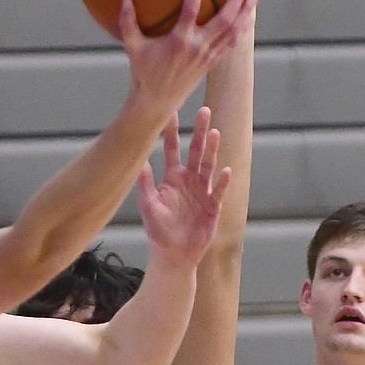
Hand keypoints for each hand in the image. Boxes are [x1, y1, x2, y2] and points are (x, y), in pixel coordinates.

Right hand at [121, 0, 257, 114]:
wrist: (158, 101)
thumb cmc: (144, 72)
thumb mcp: (133, 48)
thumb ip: (128, 23)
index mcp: (179, 41)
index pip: (190, 10)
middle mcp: (198, 47)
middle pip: (224, 20)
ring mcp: (208, 56)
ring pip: (234, 31)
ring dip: (246, 11)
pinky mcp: (212, 62)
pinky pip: (232, 43)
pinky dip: (243, 27)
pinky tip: (249, 13)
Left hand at [138, 108, 230, 266]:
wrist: (174, 254)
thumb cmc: (159, 231)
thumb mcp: (148, 206)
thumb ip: (145, 184)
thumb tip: (139, 162)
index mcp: (172, 177)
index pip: (173, 149)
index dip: (172, 131)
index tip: (172, 111)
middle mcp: (189, 180)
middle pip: (195, 151)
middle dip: (199, 132)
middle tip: (204, 110)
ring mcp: (203, 191)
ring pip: (208, 166)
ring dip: (211, 150)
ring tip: (214, 133)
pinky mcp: (213, 206)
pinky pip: (219, 191)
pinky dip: (222, 182)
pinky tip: (226, 171)